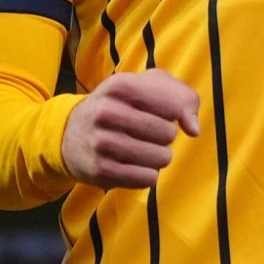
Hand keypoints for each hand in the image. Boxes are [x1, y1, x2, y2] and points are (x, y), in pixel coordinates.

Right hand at [60, 69, 200, 188]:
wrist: (69, 134)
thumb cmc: (120, 106)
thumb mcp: (146, 87)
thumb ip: (182, 97)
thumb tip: (194, 129)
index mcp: (120, 85)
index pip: (173, 106)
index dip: (175, 113)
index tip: (161, 113)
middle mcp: (106, 112)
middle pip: (168, 134)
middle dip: (165, 136)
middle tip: (147, 133)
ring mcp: (101, 143)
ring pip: (161, 158)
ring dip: (158, 156)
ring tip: (142, 149)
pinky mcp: (100, 171)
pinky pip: (147, 178)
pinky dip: (147, 173)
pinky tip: (133, 164)